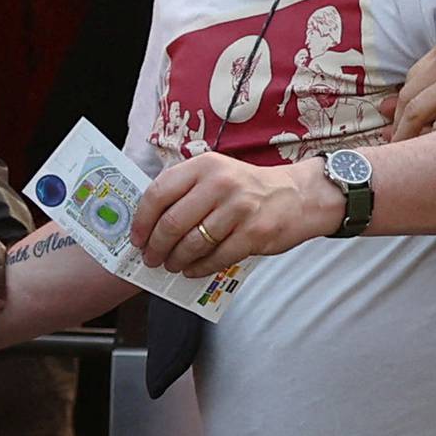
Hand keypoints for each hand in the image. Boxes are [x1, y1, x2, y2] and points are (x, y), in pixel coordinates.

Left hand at [131, 152, 341, 277]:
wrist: (298, 195)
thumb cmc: (248, 188)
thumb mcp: (216, 174)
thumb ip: (186, 191)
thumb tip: (150, 224)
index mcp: (204, 165)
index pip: (159, 193)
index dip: (142, 220)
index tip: (137, 238)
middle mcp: (220, 183)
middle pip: (172, 223)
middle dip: (156, 247)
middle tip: (151, 258)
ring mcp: (238, 208)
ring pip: (193, 244)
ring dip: (176, 260)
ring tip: (172, 265)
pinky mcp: (253, 233)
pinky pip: (217, 258)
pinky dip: (199, 268)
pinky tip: (192, 270)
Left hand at [392, 18, 435, 141]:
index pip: (413, 78)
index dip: (402, 102)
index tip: (398, 118)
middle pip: (409, 98)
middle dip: (398, 123)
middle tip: (393, 141)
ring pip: (420, 114)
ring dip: (408, 136)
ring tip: (405, 152)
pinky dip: (434, 139)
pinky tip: (433, 152)